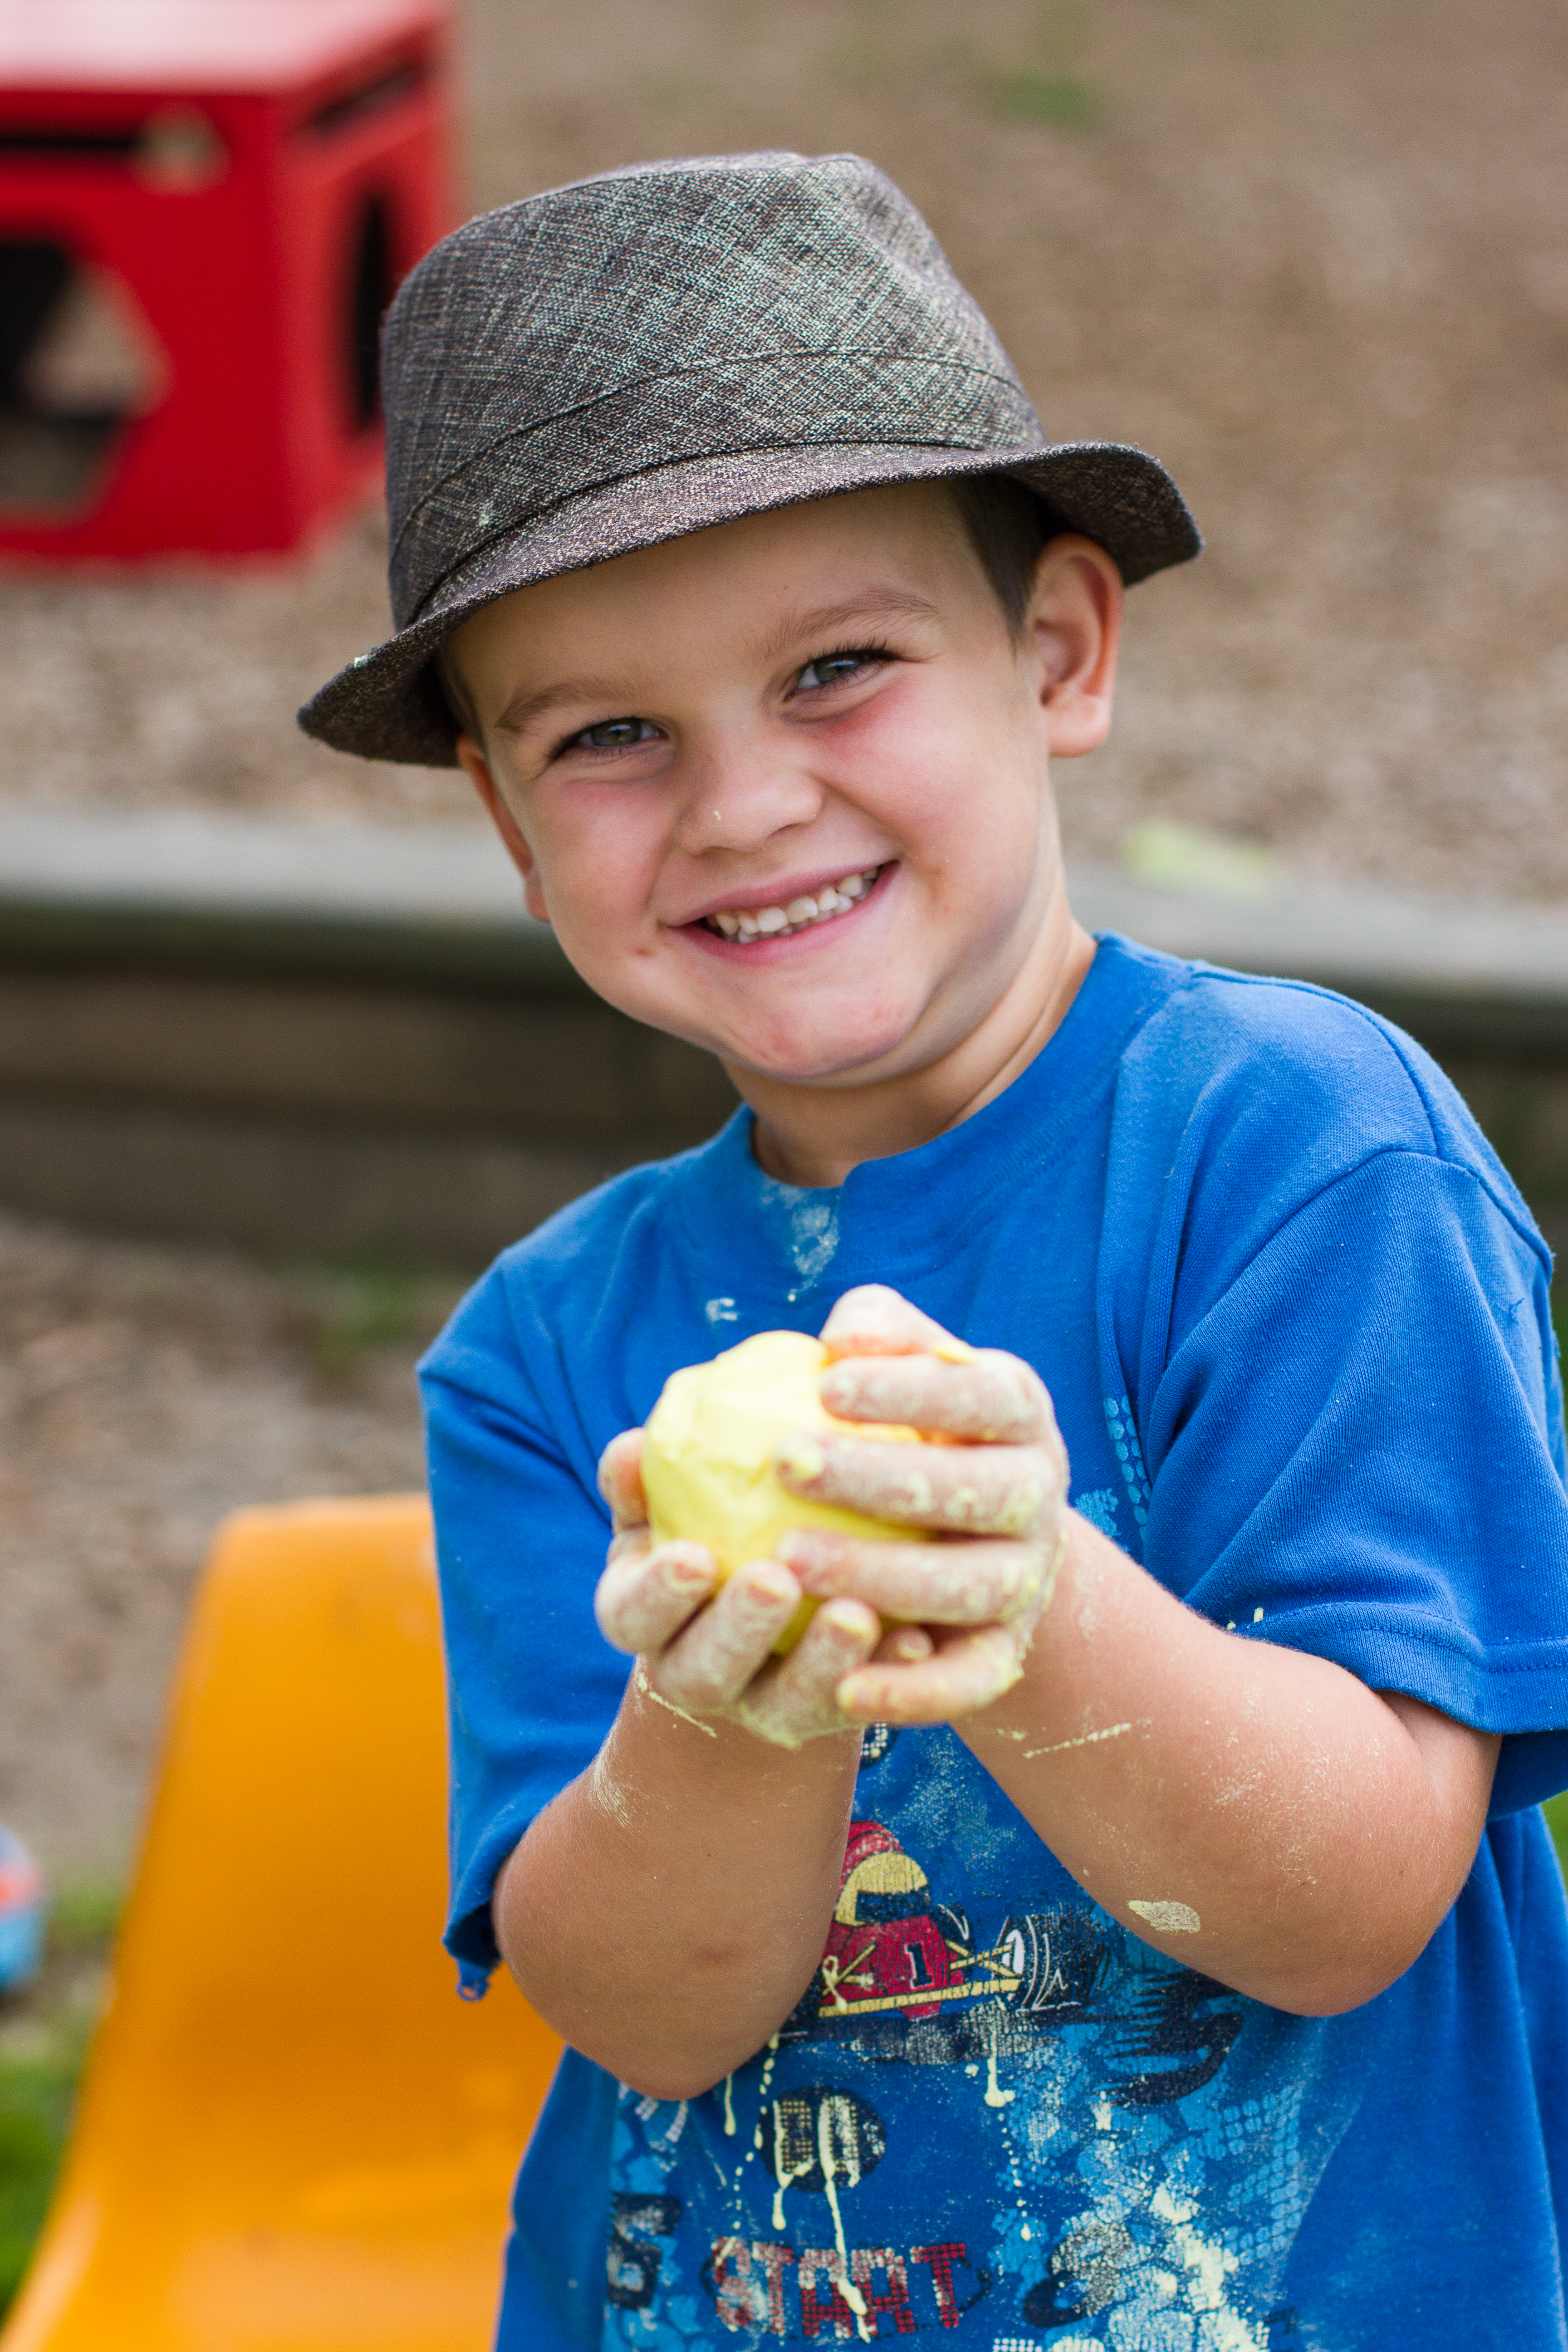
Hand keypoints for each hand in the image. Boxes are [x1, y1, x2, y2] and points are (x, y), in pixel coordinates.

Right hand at [594, 1429, 932, 1748]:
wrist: (772, 1600)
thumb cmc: (711, 1521)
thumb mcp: (673, 1499)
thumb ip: (645, 1478)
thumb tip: (631, 1448)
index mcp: (642, 1620)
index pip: (631, 1617)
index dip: (656, 1595)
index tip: (693, 1556)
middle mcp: (696, 1676)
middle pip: (702, 1673)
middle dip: (737, 1632)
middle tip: (776, 1580)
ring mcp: (764, 1706)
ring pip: (786, 1705)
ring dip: (820, 1662)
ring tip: (858, 1613)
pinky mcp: (832, 1715)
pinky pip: (861, 1704)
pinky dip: (891, 1673)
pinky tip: (920, 1636)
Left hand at [773, 1285, 1068, 1723]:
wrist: (974, 1533)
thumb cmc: (911, 1426)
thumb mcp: (905, 1367)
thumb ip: (879, 1334)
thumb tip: (843, 1334)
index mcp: (1019, 1414)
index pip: (978, 1395)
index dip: (909, 1387)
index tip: (825, 1381)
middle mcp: (1038, 1495)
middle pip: (978, 1492)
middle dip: (882, 1479)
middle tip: (786, 1463)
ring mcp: (1028, 1579)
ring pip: (970, 1587)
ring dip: (883, 1578)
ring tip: (786, 1560)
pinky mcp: (1007, 1653)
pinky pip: (971, 1682)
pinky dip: (917, 1693)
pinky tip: (844, 1691)